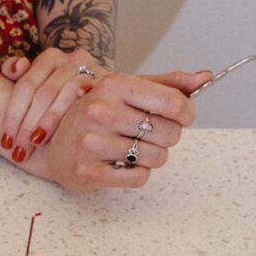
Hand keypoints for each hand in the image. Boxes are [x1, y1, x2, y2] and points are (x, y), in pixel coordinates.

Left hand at [0, 48, 105, 162]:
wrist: (99, 91)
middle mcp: (72, 60)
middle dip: (27, 125)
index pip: (26, 86)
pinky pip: (89, 100)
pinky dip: (75, 116)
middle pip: (44, 94)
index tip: (5, 141)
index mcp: (51, 57)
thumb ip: (16, 72)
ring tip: (36, 145)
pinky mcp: (108, 86)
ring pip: (65, 96)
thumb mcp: (35, 82)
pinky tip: (67, 132)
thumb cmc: (57, 93)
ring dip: (48, 123)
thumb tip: (15, 69)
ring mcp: (92, 70)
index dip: (12, 115)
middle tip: (19, 151)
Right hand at [14, 72, 205, 190]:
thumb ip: (167, 84)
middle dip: (167, 137)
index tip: (182, 117)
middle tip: (149, 135)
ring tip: (132, 149)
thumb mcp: (127, 91)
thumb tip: (204, 78)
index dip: (186, 113)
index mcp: (113, 85)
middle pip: (169, 133)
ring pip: (156, 157)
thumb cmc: (95, 115)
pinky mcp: (88, 171)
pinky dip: (137, 173)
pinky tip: (121, 163)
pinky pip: (138, 178)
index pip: (173, 103)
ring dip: (152, 156)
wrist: (50, 143)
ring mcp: (91, 142)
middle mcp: (100, 111)